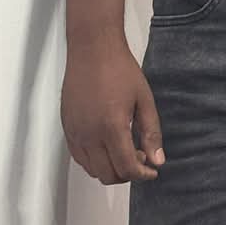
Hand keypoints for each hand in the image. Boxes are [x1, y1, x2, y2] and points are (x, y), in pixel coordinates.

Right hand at [61, 36, 164, 184]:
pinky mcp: (67, 128)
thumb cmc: (119, 69)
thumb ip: (151, 132)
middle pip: (108, 175)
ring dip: (110, 168)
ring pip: (92, 170)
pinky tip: (107, 146)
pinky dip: (94, 161)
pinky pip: (79, 157)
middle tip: (141, 159)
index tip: (152, 170)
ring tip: (125, 151)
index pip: (126, 168)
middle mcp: (90, 135)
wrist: (93, 49)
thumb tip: (158, 160)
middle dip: (127, 174)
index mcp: (112, 128)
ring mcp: (75, 133)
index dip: (143, 174)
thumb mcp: (144, 100)